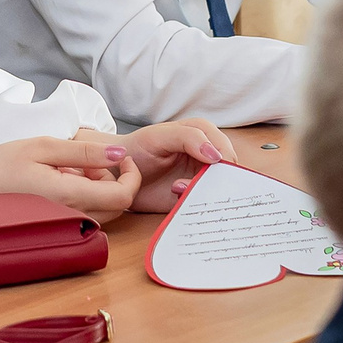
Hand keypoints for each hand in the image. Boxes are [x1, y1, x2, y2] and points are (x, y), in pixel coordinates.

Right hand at [0, 136, 141, 217]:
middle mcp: (71, 217)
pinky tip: (59, 181)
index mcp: (71, 197)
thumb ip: (85, 151)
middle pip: (117, 206)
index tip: (120, 157)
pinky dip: (82, 197)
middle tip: (85, 159)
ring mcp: (63, 226)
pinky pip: (84, 215)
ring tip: (67, 168)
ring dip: (96, 188)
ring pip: (102, 212)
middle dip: (111, 179)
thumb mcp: (42, 146)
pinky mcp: (55, 227)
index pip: (124, 197)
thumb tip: (119, 153)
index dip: (132, 175)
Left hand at [81, 122, 237, 212]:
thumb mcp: (159, 136)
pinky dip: (197, 206)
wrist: (116, 172)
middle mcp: (206, 158)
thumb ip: (188, 137)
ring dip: (204, 194)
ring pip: (218, 192)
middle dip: (216, 181)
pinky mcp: (191, 199)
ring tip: (176, 188)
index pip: (225, 149)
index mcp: (203, 136)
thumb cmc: (136, 148)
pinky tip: (176, 197)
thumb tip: (216, 156)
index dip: (222, 160)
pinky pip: (204, 206)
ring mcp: (200, 180)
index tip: (209, 167)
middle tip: (191, 183)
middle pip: (226, 174)